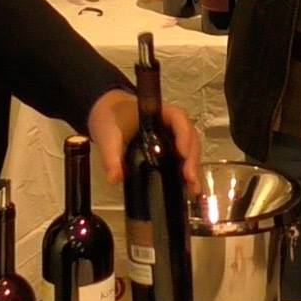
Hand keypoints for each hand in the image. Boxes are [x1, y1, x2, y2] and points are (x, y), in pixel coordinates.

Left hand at [87, 90, 202, 192]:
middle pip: (189, 136)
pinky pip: (182, 157)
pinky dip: (186, 171)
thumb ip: (111, 156)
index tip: (183, 154)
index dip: (184, 134)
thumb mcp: (108, 136)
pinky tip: (188, 188)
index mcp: (158, 112)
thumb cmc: (110, 119)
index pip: (178, 118)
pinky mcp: (168, 148)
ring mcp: (171, 136)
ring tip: (193, 188)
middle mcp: (170, 123)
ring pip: (189, 148)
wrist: (107, 116)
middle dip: (192, 158)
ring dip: (193, 167)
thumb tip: (115, 178)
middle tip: (190, 179)